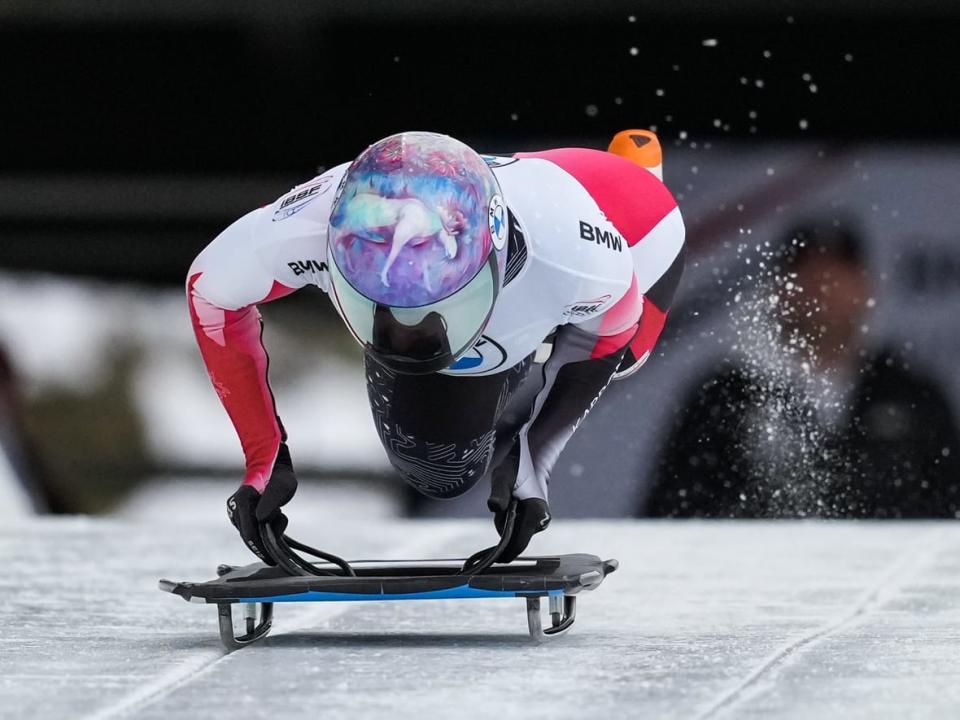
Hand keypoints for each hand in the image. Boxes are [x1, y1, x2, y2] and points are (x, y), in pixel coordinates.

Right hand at [226, 443, 297, 562]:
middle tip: (279, 542)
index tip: (271, 560)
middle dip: (266, 540)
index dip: (260, 548)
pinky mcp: (242, 514)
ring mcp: (237, 511)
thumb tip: (261, 519)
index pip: (249, 533)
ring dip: (268, 530)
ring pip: (252, 532)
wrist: (274, 465)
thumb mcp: (282, 487)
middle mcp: (235, 507)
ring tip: (279, 513)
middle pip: (249, 535)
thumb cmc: (280, 474)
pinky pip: (253, 528)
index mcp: (242, 500)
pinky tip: (276, 514)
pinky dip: (266, 527)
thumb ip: (272, 502)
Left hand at [487, 445, 550, 562]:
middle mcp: (540, 521)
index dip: (504, 554)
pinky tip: (512, 506)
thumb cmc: (516, 467)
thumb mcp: (502, 477)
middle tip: (502, 507)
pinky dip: (512, 521)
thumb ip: (498, 493)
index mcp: (535, 515)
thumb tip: (495, 508)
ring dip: (507, 524)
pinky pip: (520, 527)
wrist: (533, 458)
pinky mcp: (537, 519)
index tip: (492, 561)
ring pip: (517, 533)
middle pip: (515, 539)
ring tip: (508, 502)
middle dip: (504, 530)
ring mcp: (540, 521)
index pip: (518, 545)